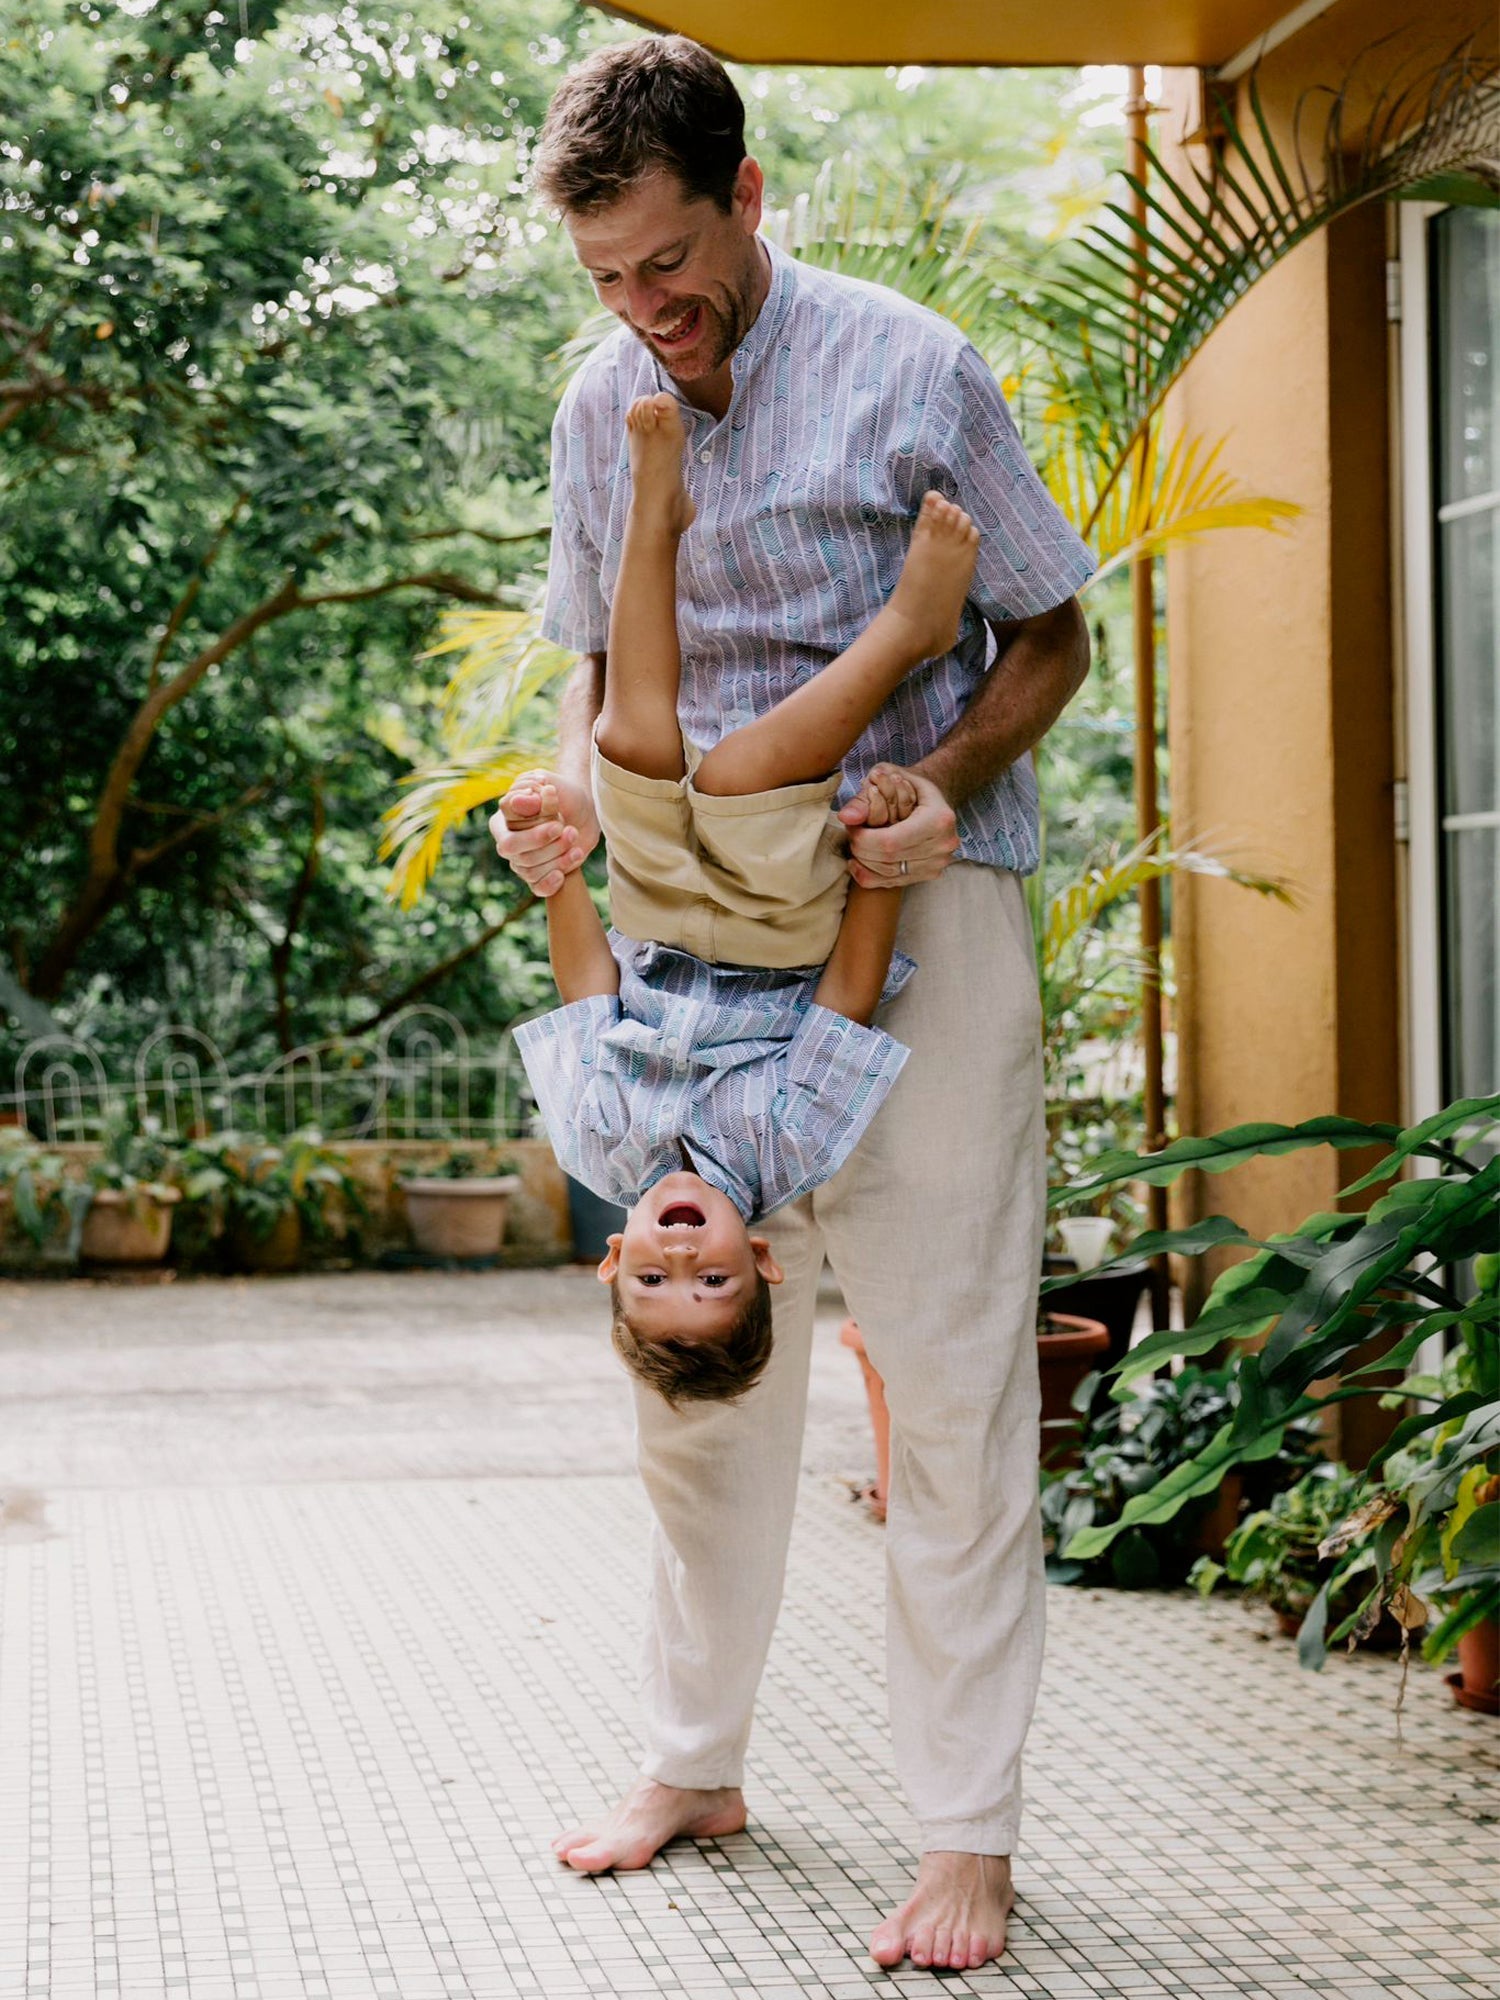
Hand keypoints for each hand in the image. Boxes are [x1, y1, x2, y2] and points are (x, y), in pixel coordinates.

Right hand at [489, 769, 598, 896]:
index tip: (559, 824)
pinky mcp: (537, 874)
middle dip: (549, 847)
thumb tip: (515, 800)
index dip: (534, 835)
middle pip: (520, 857)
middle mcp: (508, 842)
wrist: (585, 810)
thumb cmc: (564, 794)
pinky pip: (536, 887)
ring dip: (558, 860)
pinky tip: (561, 875)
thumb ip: (534, 797)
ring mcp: (521, 860)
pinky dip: (549, 884)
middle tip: (572, 833)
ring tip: (577, 846)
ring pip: (530, 871)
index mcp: (503, 820)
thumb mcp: (552, 788)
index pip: (509, 837)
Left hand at [838, 766, 958, 887]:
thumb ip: (863, 797)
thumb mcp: (886, 776)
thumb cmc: (906, 783)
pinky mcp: (931, 874)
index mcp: (939, 818)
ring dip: (865, 862)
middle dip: (862, 850)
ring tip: (856, 845)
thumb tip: (846, 818)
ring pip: (890, 873)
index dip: (864, 839)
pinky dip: (870, 876)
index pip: (891, 841)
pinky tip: (858, 863)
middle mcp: (944, 844)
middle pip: (890, 859)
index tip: (851, 828)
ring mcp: (939, 862)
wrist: (930, 798)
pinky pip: (893, 883)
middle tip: (851, 836)